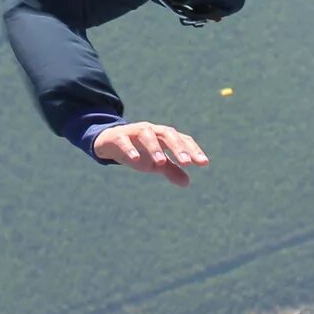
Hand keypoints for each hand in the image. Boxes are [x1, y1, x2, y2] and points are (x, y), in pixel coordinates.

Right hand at [93, 121, 208, 186]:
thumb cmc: (138, 152)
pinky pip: (124, 140)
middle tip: (187, 162)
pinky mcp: (118, 136)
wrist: (110, 143)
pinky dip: (130, 148)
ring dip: (155, 147)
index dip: (193, 150)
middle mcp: (152, 130)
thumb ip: (171, 170)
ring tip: (161, 162)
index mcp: (163, 136)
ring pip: (147, 134)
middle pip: (168, 133)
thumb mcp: (155, 163)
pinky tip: (135, 159)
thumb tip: (187, 182)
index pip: (182, 139)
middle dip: (178, 147)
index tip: (204, 163)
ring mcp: (134, 131)